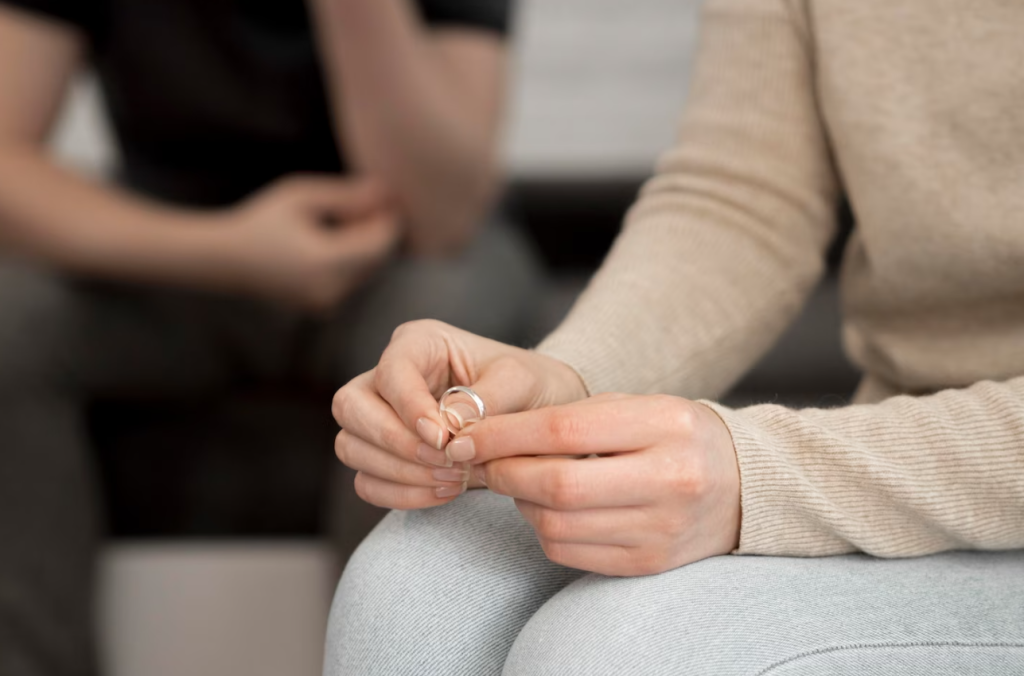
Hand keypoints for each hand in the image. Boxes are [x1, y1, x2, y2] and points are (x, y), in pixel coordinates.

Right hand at [214, 174, 398, 311]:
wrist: (226, 260)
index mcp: (324, 262)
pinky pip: (352, 280)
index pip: (380, 244)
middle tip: (363, 203)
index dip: (389, 220)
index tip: (386, 197)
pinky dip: (352, 260)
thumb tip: (385, 191)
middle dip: (377, 231)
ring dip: (366, 245)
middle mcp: (330, 289)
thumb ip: (345, 196)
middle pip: (377, 259)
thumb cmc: (262, 221)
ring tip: (342, 220)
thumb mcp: (302, 198)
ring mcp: (327, 303)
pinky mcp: (324, 307)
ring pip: (367, 271)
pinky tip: (332, 239)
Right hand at [332, 320, 588, 509]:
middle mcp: (389, 375)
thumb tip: (446, 428)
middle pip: (351, 407)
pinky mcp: (383, 455)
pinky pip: (366, 481)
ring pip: (350, 446)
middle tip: (447, 462)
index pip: (390, 372)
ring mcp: (379, 416)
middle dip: (395, 443)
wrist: (541, 419)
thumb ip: (484, 400)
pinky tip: (444, 492)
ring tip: (455, 478)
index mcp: (419, 342)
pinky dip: (400, 494)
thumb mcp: (521, 382)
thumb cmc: (531, 387)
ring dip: (399, 472)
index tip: (443, 439)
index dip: (409, 408)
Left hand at [462, 394, 740, 576]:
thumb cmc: (676, 436)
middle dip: (505, 472)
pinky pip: (570, 553)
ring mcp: (661, 528)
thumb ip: (575, 416)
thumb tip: (494, 438)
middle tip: (484, 462)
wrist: (742, 486)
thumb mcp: (640, 406)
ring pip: (556, 525)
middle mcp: (669, 480)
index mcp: (665, 426)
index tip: (467, 436)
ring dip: (521, 503)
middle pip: (556, 485)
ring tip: (521, 481)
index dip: (503, 434)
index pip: (563, 429)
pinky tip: (548, 509)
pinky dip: (543, 530)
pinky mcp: (649, 563)